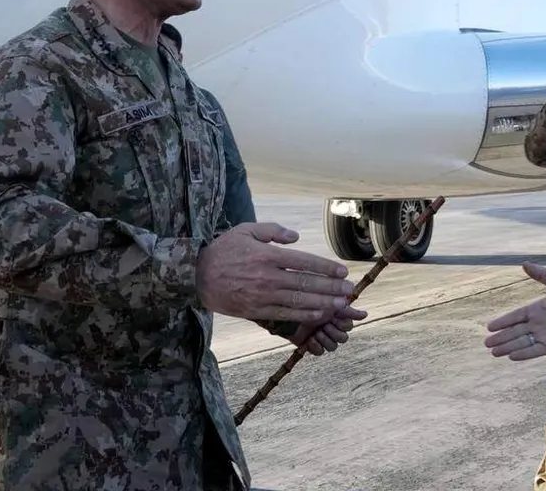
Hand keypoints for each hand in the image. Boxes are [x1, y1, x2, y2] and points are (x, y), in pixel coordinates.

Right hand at [197, 222, 353, 321]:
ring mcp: (262, 295)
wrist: (196, 276)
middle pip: (306, 283)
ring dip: (322, 303)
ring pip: (298, 300)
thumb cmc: (223, 250)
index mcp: (267, 255)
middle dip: (331, 287)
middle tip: (349, 289)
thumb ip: (272, 231)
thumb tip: (296, 236)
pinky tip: (318, 314)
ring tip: (340, 304)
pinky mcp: (256, 310)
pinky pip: (285, 314)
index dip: (326, 267)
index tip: (342, 271)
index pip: (304, 261)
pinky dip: (303, 314)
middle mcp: (267, 276)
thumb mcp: (245, 230)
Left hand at [287, 304, 368, 355]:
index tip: (333, 317)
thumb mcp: (331, 305)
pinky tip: (311, 339)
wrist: (289, 311)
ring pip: (333, 347)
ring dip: (325, 339)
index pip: (348, 327)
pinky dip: (316, 346)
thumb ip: (348, 310)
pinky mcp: (312, 345)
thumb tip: (365, 314)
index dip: (342, 324)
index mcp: (338, 318)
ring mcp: (322, 338)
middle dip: (333, 332)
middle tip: (324, 325)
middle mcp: (332, 329)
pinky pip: (320, 352)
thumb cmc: (311, 304)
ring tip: (317, 332)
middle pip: (343, 339)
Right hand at [484, 263, 545, 360]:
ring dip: (508, 347)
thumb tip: (524, 263)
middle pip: (515, 332)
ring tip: (493, 352)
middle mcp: (538, 323)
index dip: (503, 322)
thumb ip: (541, 274)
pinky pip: (534, 350)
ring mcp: (544, 335)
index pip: (516, 316)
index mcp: (537, 309)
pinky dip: (523, 354)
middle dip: (501, 337)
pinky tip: (511, 356)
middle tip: (486, 343)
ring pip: (521, 342)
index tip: (489, 327)